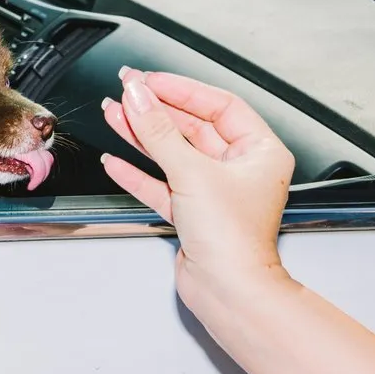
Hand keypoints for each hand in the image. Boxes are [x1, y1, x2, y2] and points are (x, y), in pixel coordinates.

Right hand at [100, 69, 295, 298]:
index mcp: (260, 152)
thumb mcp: (193, 172)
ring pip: (173, 154)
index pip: (219, 105)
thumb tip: (140, 97)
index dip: (182, 90)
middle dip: (156, 110)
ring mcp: (214, 192)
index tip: (151, 81)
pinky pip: (162, 184)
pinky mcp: (192, 214)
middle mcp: (240, 170)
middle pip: (193, 127)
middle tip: (128, 92)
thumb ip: (159, 132)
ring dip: (142, 135)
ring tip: (115, 114)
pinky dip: (139, 173)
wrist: (228, 292)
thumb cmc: (234, 240)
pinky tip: (117, 161)